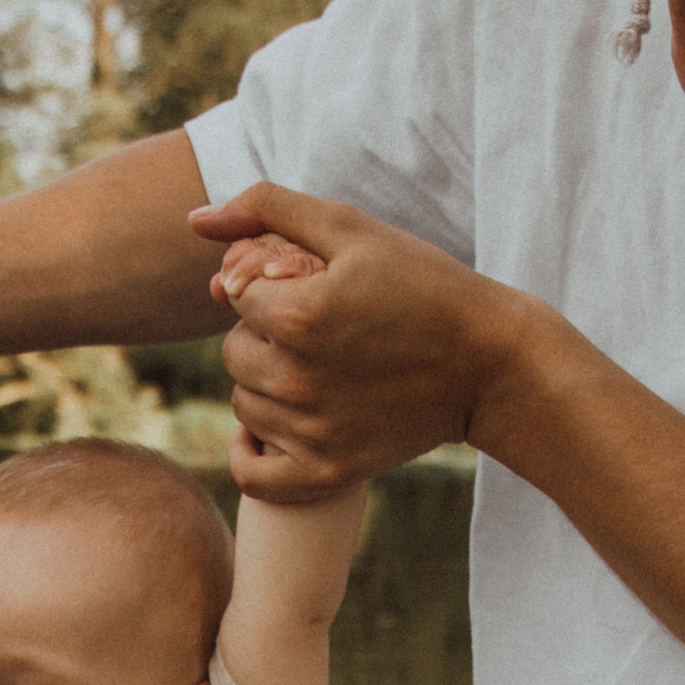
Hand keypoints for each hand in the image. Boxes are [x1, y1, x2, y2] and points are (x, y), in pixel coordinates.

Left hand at [188, 185, 529, 496]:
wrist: (489, 363)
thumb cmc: (423, 283)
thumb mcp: (351, 227)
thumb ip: (268, 208)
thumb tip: (195, 220)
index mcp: (298, 314)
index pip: (236, 296)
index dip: (268, 284)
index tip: (310, 286)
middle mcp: (297, 379)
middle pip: (234, 353)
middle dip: (264, 336)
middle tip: (316, 331)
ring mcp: (312, 433)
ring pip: (244, 406)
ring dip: (266, 387)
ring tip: (315, 371)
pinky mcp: (328, 473)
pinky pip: (254, 476)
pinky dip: (251, 455)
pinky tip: (272, 430)